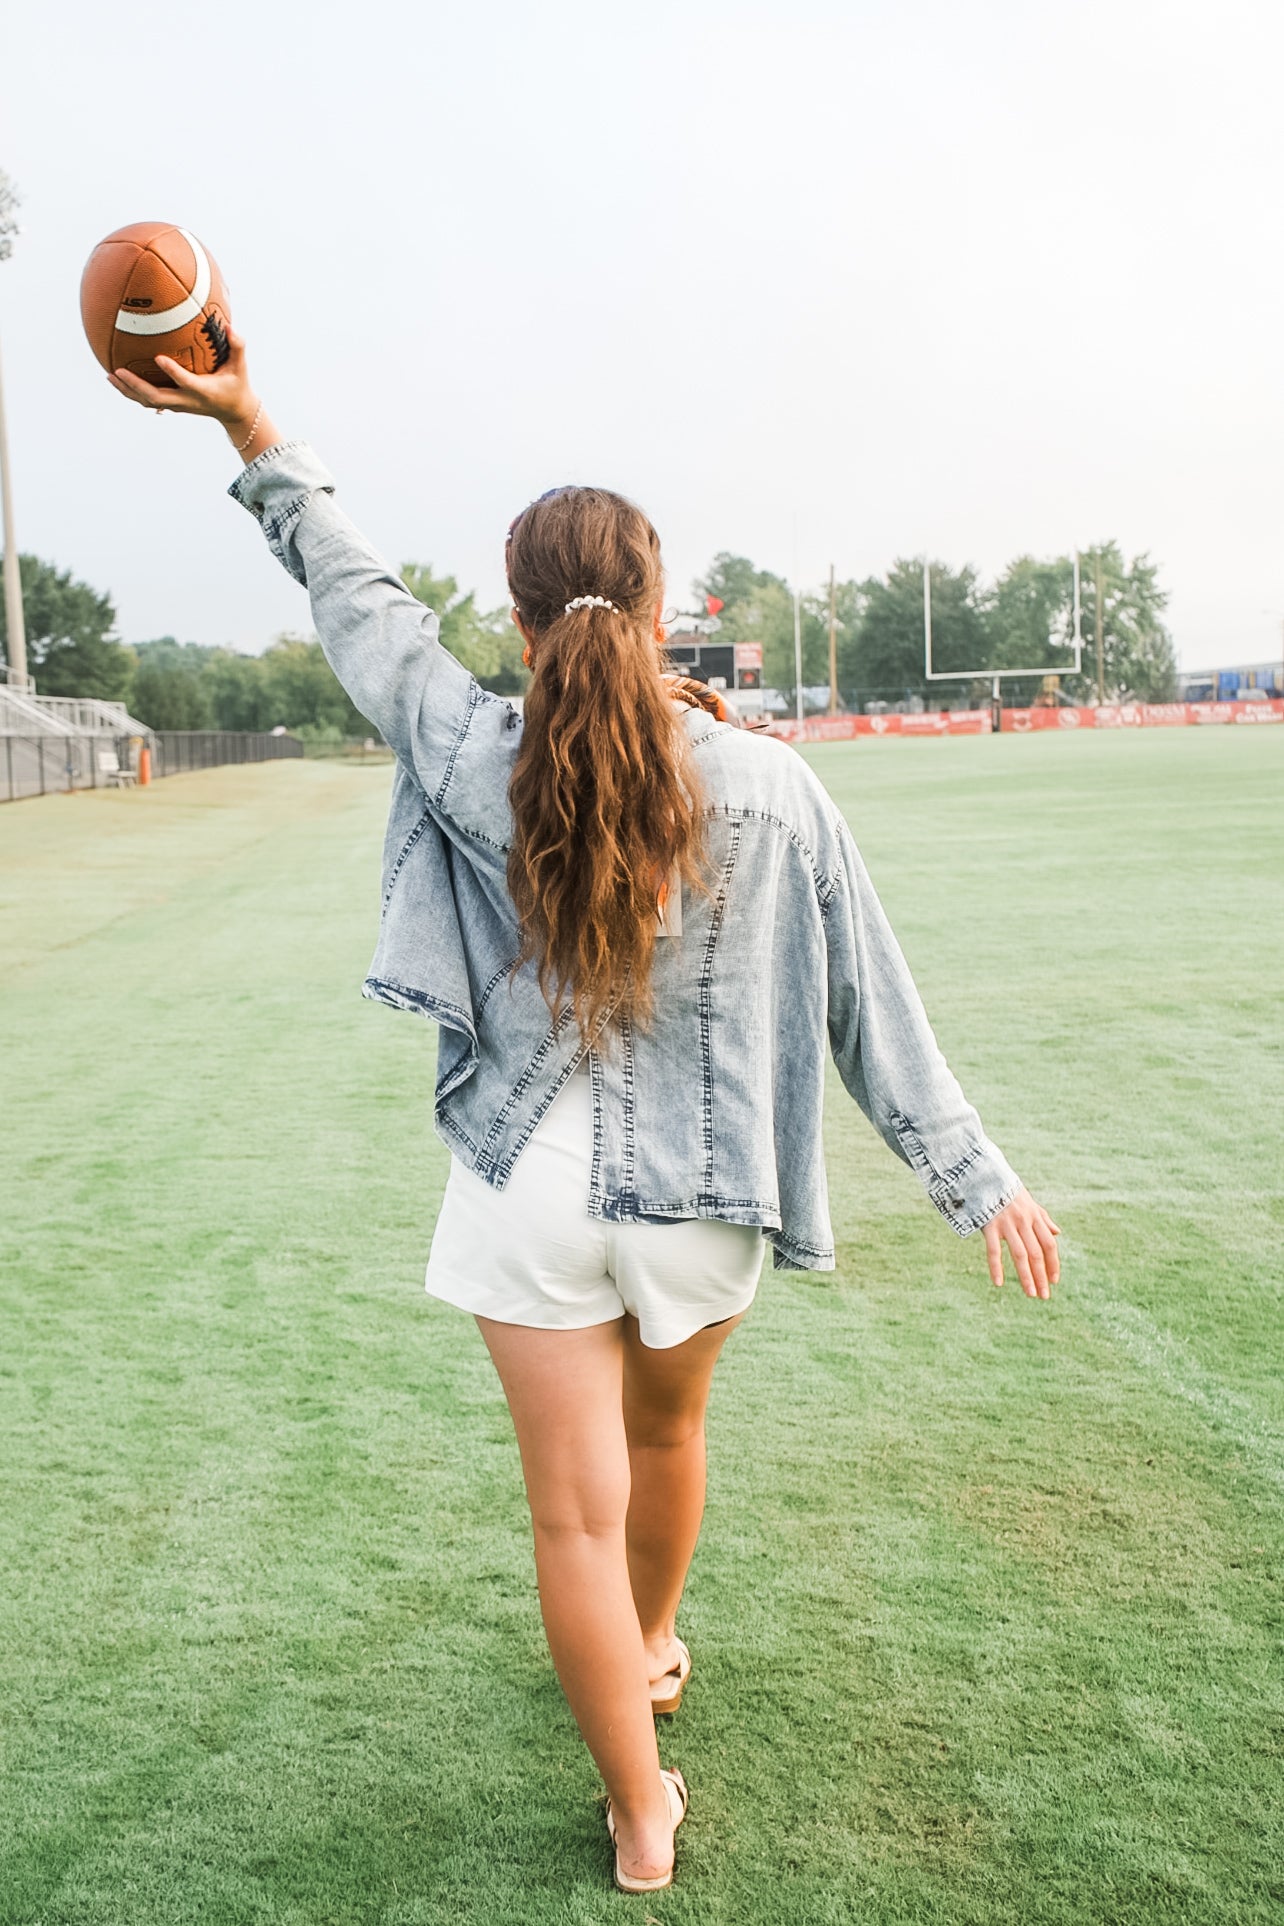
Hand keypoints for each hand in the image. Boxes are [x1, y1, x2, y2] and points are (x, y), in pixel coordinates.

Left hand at [107, 328, 276, 457]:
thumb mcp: (241, 367)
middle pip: (156, 397)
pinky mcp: (173, 405)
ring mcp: (178, 405)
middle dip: (135, 385)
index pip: (185, 382)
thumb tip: (228, 325)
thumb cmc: (237, 385)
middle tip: (118, 370)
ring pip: (148, 401)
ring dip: (128, 390)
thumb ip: (237, 346)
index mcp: (203, 391)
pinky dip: (132, 392)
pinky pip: (148, 401)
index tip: (158, 357)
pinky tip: (118, 381)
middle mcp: (187, 400)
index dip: (172, 371)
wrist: (234, 412)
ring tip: (110, 376)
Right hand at [983, 1189, 1060, 1299]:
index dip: (1053, 1263)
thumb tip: (1057, 1232)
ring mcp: (1006, 1223)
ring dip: (1026, 1276)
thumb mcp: (1029, 1201)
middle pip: (1037, 1253)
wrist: (984, 1174)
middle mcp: (1023, 1221)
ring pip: (1020, 1255)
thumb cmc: (1007, 1190)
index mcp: (1034, 1216)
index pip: (1049, 1244)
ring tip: (1031, 1294)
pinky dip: (996, 1267)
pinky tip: (999, 1283)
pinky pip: (994, 1251)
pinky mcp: (989, 1225)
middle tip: (1044, 1296)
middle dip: (1041, 1276)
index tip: (1054, 1281)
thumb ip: (1043, 1218)